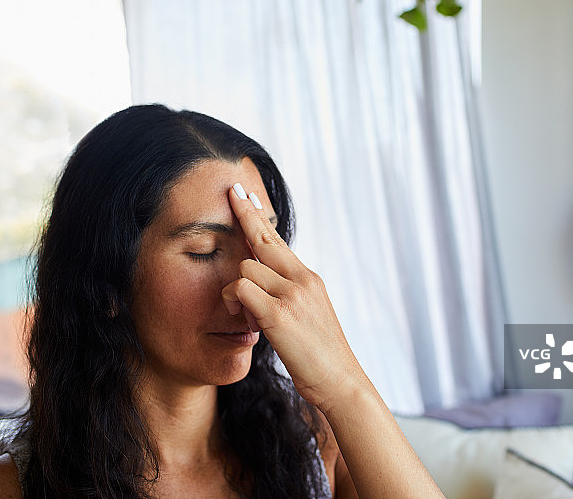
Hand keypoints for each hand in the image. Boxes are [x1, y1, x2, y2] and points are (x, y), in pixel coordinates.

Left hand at [221, 183, 362, 409]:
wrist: (341, 381)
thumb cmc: (321, 355)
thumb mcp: (309, 315)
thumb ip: (289, 294)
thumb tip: (265, 282)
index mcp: (308, 279)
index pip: (276, 240)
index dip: (258, 218)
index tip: (246, 196)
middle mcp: (302, 279)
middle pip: (262, 239)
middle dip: (244, 215)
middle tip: (231, 191)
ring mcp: (292, 294)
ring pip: (245, 268)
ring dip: (235, 291)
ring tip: (248, 318)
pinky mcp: (279, 314)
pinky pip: (241, 289)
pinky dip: (233, 302)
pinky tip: (244, 321)